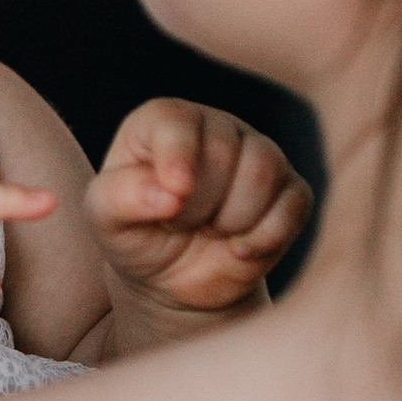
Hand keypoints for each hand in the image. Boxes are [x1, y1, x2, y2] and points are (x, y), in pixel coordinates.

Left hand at [88, 100, 311, 322]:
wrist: (175, 280)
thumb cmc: (136, 236)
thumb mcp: (107, 220)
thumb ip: (122, 198)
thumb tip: (169, 193)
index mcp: (163, 121)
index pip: (177, 121)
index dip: (178, 156)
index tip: (175, 195)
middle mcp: (215, 126)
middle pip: (225, 149)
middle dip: (198, 204)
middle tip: (179, 224)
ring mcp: (258, 155)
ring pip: (264, 169)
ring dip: (233, 218)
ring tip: (210, 231)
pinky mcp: (289, 190)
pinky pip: (294, 202)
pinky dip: (266, 236)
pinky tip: (240, 249)